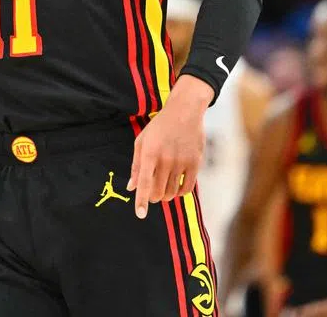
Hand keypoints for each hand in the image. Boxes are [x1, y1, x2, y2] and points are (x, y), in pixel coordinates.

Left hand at [126, 76, 211, 218]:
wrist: (184, 111)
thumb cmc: (159, 127)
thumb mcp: (142, 142)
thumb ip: (136, 166)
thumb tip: (131, 187)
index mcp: (150, 153)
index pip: (145, 184)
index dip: (141, 201)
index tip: (140, 214)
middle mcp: (166, 159)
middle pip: (158, 192)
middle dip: (153, 197)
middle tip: (152, 193)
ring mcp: (181, 161)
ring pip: (172, 192)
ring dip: (165, 195)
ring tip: (163, 187)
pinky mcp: (195, 163)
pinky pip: (187, 188)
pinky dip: (180, 193)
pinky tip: (176, 188)